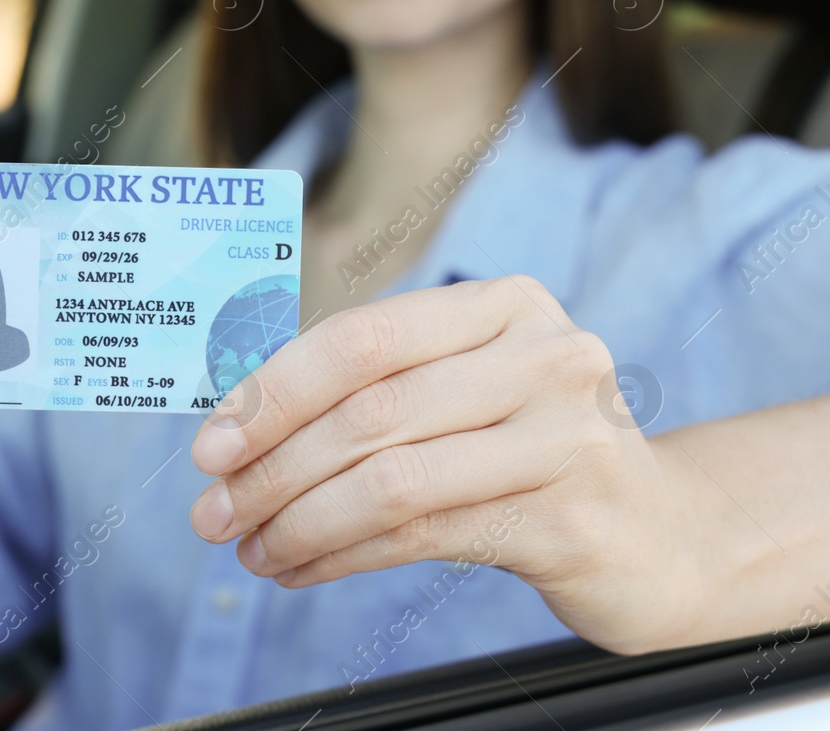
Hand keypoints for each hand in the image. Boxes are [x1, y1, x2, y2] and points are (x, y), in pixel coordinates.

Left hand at [187, 275, 698, 654]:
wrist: (660, 533)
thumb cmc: (529, 450)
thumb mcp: (465, 389)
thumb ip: (375, 386)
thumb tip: (237, 423)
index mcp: (503, 305)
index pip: (360, 338)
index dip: (273, 392)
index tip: (211, 443)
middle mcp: (544, 356)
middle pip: (368, 411)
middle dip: (270, 467)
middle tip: (213, 511)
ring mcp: (567, 436)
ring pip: (389, 479)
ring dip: (298, 520)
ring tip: (250, 548)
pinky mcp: (570, 517)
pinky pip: (422, 534)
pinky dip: (342, 555)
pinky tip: (300, 567)